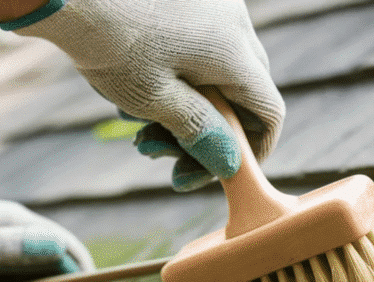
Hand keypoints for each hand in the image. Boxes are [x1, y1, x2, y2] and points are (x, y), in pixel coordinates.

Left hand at [4, 0, 284, 190]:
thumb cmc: (106, 39)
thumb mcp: (151, 98)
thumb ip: (198, 133)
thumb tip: (230, 163)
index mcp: (233, 52)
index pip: (268, 112)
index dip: (251, 151)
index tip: (214, 173)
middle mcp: (234, 21)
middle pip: (242, 93)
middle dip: (205, 132)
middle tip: (156, 152)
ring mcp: (213, 3)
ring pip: (216, 70)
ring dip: (184, 105)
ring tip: (133, 118)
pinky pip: (198, 44)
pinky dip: (176, 74)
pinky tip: (131, 83)